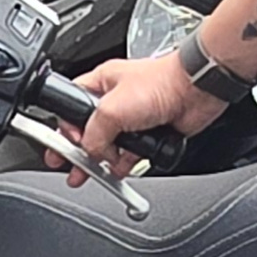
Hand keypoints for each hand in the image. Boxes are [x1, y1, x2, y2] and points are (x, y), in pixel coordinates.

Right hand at [61, 52, 231, 178]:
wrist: (196, 91)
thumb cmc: (160, 84)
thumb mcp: (112, 108)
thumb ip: (94, 134)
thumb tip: (90, 152)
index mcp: (102, 83)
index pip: (72, 106)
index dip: (65, 127)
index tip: (60, 145)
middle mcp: (115, 100)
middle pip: (89, 130)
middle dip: (78, 150)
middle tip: (68, 165)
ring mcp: (133, 117)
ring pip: (110, 145)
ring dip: (103, 160)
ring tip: (93, 174)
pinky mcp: (149, 132)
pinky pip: (130, 154)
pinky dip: (123, 164)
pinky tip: (117, 172)